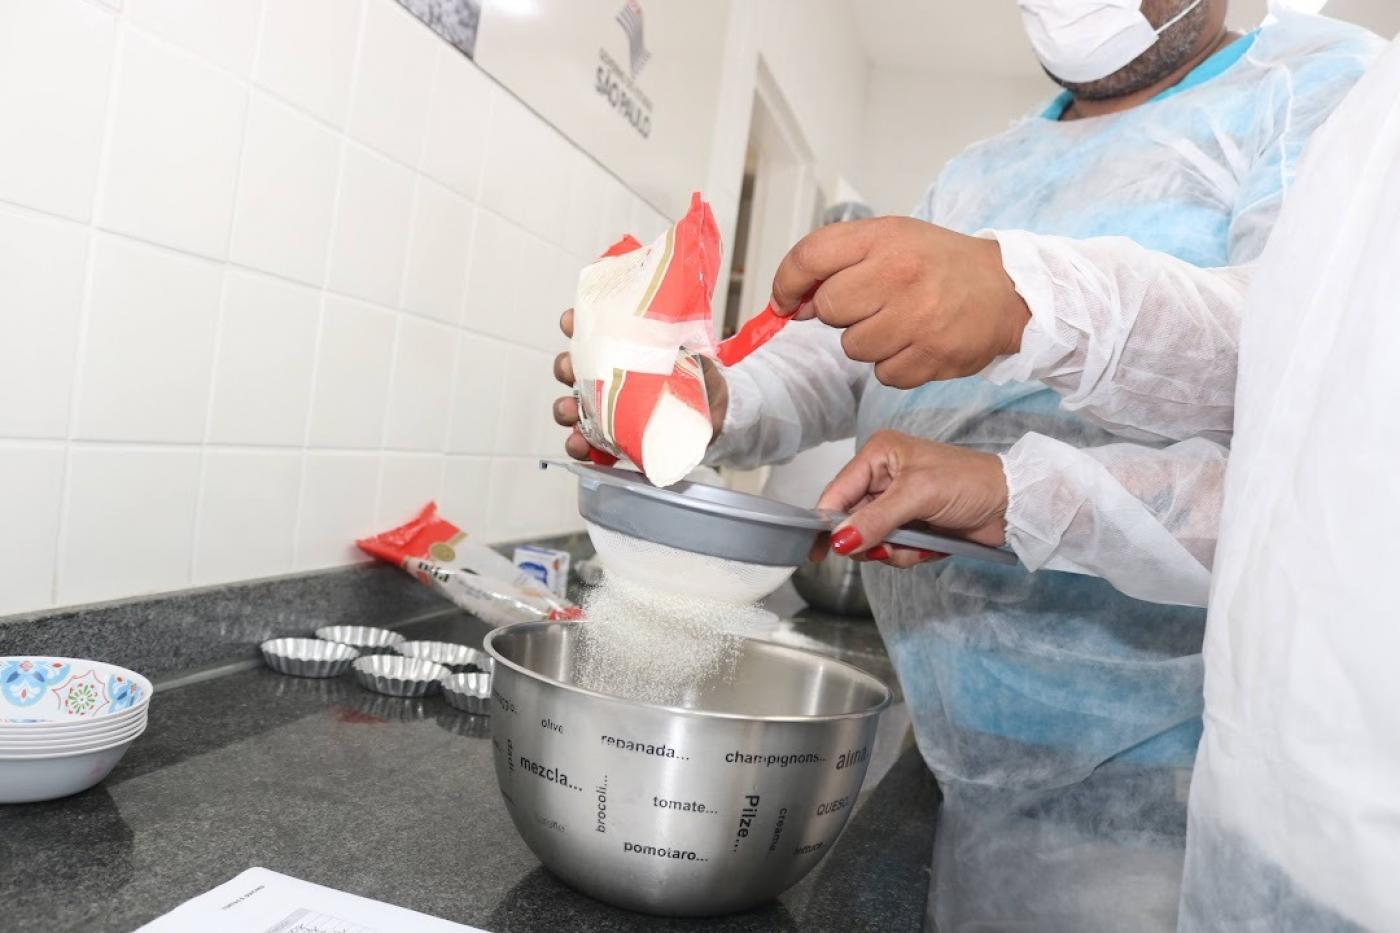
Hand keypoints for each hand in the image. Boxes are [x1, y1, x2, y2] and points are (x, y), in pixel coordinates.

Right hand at [551, 308, 729, 459]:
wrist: (717, 414)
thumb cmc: (700, 377)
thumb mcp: (695, 353)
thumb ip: (683, 342)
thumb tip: (674, 331)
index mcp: (620, 350)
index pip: (590, 332)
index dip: (573, 324)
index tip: (569, 321)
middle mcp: (606, 377)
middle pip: (571, 369)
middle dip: (563, 367)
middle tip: (569, 368)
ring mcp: (606, 409)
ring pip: (572, 407)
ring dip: (564, 408)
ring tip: (571, 410)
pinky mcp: (613, 439)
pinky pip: (587, 444)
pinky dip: (578, 445)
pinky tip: (580, 443)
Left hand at [771, 217, 1030, 387]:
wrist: (1010, 290)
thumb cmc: (942, 265)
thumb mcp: (892, 239)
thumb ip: (839, 262)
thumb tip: (791, 304)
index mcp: (884, 238)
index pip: (810, 257)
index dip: (786, 282)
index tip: (784, 301)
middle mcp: (899, 275)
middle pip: (828, 308)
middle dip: (841, 312)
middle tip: (872, 304)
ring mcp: (917, 318)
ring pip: (853, 347)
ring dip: (869, 342)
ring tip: (901, 322)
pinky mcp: (932, 356)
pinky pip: (884, 374)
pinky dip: (894, 364)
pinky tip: (917, 342)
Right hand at [814, 430, 1007, 568]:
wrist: (1012, 504)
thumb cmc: (970, 482)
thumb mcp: (917, 496)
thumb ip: (875, 519)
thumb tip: (839, 540)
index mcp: (878, 455)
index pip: (837, 491)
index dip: (825, 521)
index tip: (817, 551)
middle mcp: (883, 477)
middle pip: (851, 520)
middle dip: (869, 539)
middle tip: (887, 547)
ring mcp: (897, 503)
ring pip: (871, 539)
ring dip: (893, 550)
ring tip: (919, 544)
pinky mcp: (911, 525)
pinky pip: (893, 549)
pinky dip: (909, 554)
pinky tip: (931, 545)